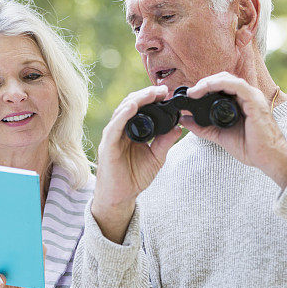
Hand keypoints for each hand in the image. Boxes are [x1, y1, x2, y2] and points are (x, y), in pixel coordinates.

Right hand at [91, 84, 181, 242]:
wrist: (120, 197)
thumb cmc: (134, 177)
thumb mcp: (156, 157)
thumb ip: (165, 142)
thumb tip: (179, 127)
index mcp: (131, 130)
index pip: (140, 108)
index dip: (152, 99)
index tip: (167, 93)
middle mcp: (120, 129)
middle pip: (131, 104)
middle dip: (147, 94)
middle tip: (163, 90)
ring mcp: (112, 136)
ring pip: (123, 110)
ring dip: (138, 99)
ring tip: (152, 93)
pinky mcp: (107, 145)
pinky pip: (115, 126)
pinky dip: (123, 115)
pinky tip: (133, 106)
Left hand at [182, 72, 286, 187]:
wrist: (267, 157)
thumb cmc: (250, 147)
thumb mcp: (219, 135)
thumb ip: (202, 127)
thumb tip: (184, 120)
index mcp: (240, 101)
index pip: (221, 86)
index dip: (204, 87)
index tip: (189, 96)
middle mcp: (246, 96)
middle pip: (222, 79)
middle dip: (204, 83)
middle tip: (190, 93)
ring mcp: (251, 96)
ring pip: (228, 79)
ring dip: (208, 82)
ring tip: (195, 91)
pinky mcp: (254, 101)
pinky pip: (236, 85)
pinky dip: (219, 84)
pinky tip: (207, 89)